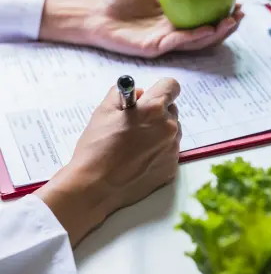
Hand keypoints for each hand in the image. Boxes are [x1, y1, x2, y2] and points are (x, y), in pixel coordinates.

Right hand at [35, 78, 180, 245]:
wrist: (95, 186)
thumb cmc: (97, 148)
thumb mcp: (104, 110)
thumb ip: (123, 94)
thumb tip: (140, 93)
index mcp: (153, 109)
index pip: (171, 86)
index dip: (161, 89)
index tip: (153, 95)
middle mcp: (169, 127)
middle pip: (171, 110)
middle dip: (156, 112)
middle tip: (136, 123)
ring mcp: (172, 149)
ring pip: (172, 131)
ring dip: (159, 132)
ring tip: (135, 144)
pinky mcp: (171, 168)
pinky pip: (169, 151)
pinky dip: (158, 152)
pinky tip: (138, 159)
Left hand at [40, 0, 244, 57]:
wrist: (96, 13)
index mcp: (176, 18)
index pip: (204, 18)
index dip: (222, 13)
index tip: (237, 3)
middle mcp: (174, 32)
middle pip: (206, 33)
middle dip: (226, 26)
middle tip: (240, 16)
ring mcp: (166, 41)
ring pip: (197, 41)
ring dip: (216, 34)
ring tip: (231, 23)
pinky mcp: (156, 47)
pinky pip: (179, 42)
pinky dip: (195, 37)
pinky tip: (208, 29)